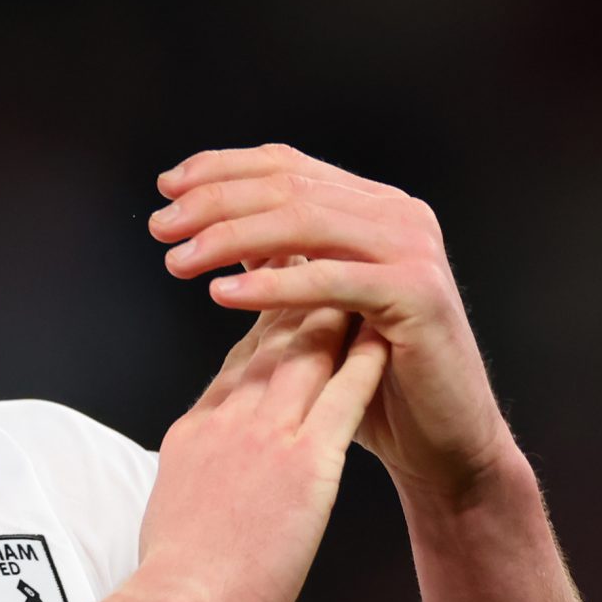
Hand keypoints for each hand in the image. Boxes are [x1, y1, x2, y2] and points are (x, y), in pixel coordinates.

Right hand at [135, 300, 387, 601]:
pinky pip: (342, 398)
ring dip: (335, 309)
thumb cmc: (172, 585)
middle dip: (298, 293)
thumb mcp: (168, 513)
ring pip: (304, 353)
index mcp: (196, 433)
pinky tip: (385, 332)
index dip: (262, 321)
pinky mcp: (304, 466)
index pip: (235, 364)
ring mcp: (264, 438)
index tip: (281, 292)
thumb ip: (188, 485)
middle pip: (268, 341)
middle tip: (323, 254)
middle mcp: (228, 422)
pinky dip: (365, 359)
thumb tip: (191, 488)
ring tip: (360, 274)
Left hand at [150, 143, 516, 503]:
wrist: (440, 436)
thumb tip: (216, 224)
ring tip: (179, 261)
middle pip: (288, 186)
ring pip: (305, 222)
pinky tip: (222, 294)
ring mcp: (413, 249)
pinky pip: (331, 280)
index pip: (286, 165)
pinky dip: (273, 284)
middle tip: (161, 227)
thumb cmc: (375, 378)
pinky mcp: (418, 294)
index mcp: (373, 206)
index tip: (167, 188)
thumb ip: (280, 258)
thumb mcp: (316, 306)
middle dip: (214, 202)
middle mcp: (398, 215)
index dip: (220, 169)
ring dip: (231, 237)